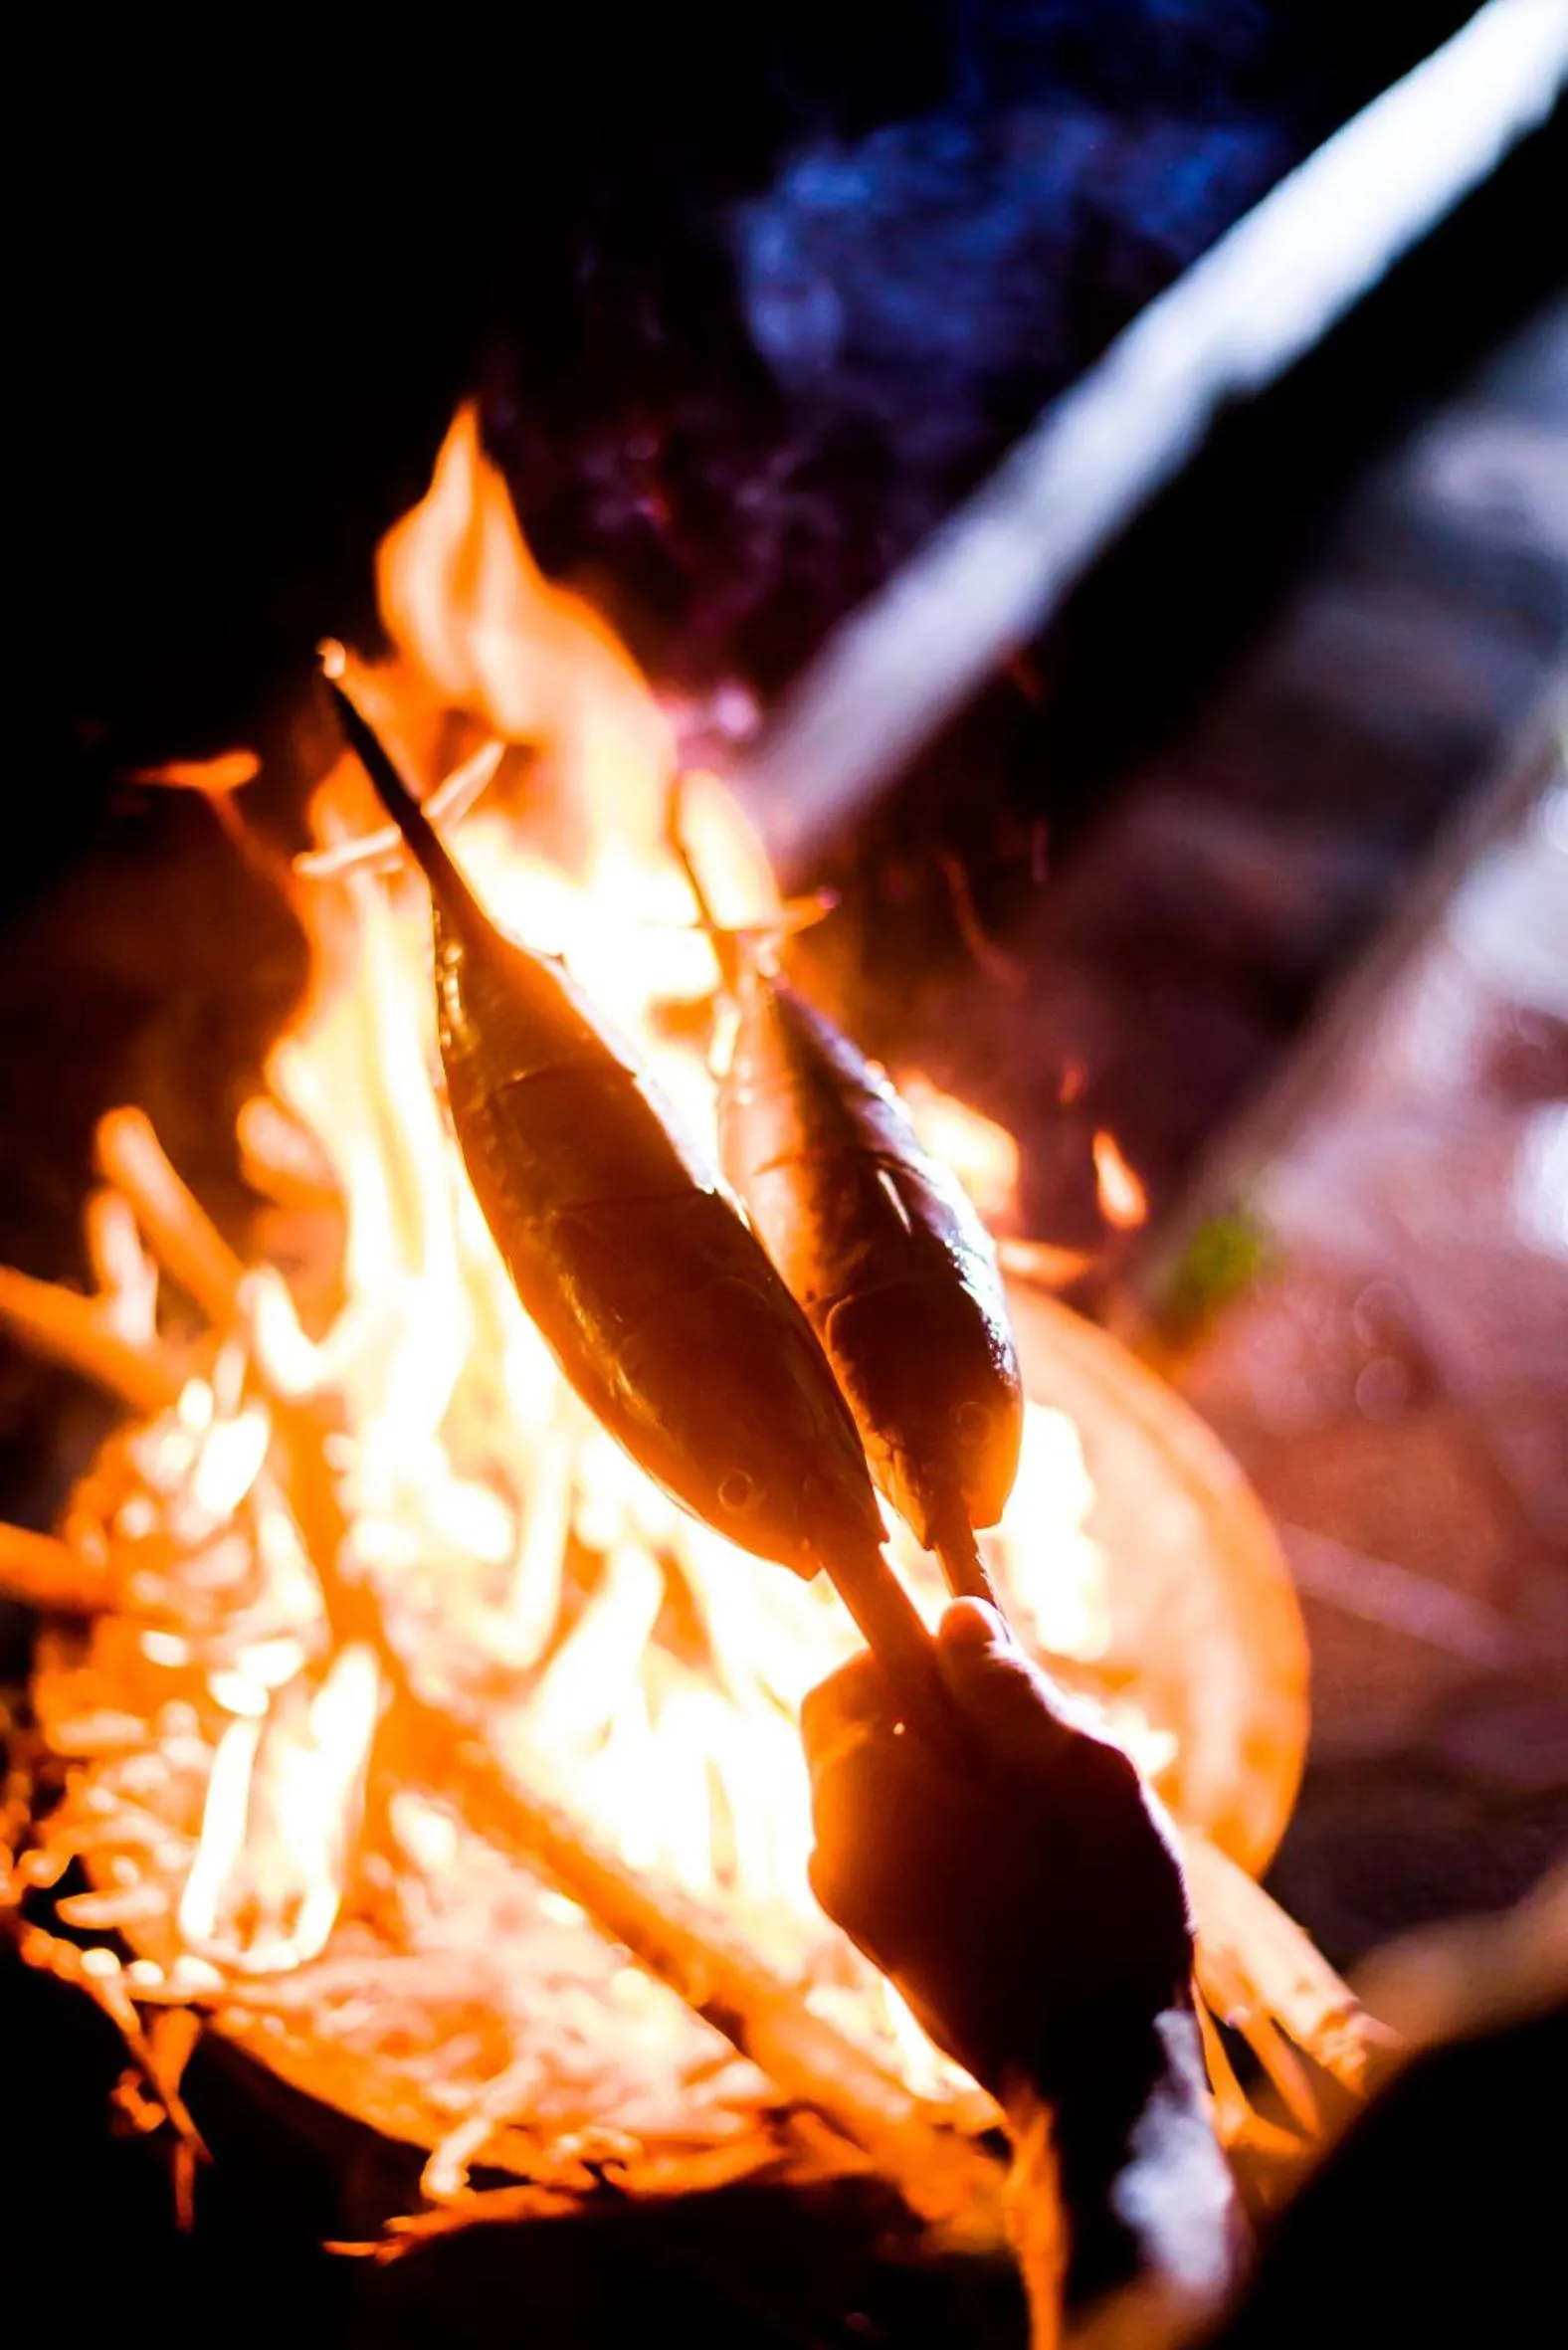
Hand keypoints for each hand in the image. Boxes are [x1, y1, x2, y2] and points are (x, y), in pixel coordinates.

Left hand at [802, 1597, 1194, 2113]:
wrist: (1100, 2080)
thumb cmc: (1099, 1915)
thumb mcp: (1075, 1773)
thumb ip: (1006, 1691)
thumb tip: (955, 1615)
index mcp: (861, 1796)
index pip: (847, 1685)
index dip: (915, 1660)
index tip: (990, 1673)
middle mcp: (836, 1853)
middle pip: (869, 1743)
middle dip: (944, 1727)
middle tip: (1035, 1751)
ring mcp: (859, 1912)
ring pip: (896, 1802)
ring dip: (959, 1788)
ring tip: (1046, 1822)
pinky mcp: (892, 1956)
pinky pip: (909, 1860)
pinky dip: (958, 1843)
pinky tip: (1033, 1876)